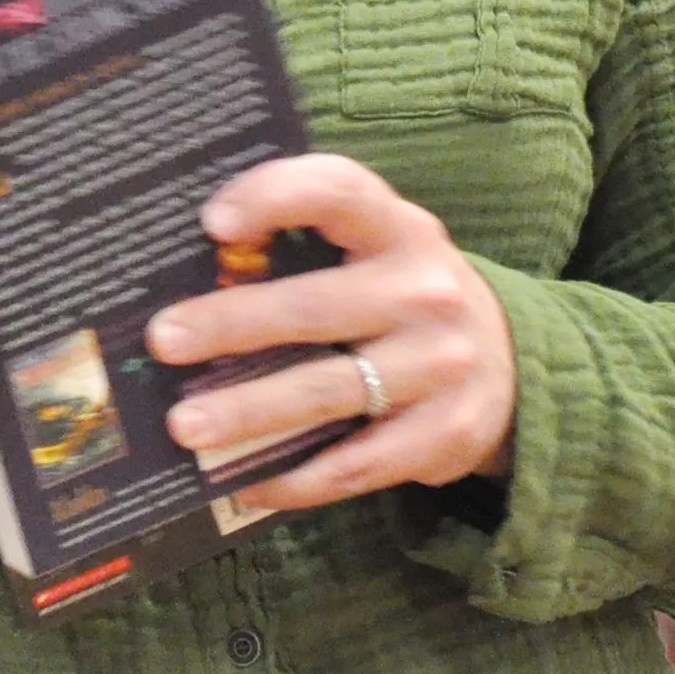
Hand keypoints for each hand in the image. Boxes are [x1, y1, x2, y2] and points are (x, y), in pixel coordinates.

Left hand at [144, 153, 516, 511]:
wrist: (510, 363)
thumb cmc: (403, 295)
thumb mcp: (377, 248)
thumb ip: (309, 245)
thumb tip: (198, 264)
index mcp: (400, 229)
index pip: (339, 191)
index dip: (275, 197)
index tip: (212, 222)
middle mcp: (427, 292)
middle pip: (316, 308)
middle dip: (233, 325)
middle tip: (165, 340)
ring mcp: (440, 367)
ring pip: (328, 392)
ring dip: (249, 412)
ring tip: (185, 427)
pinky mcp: (444, 435)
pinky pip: (356, 464)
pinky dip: (294, 477)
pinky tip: (245, 481)